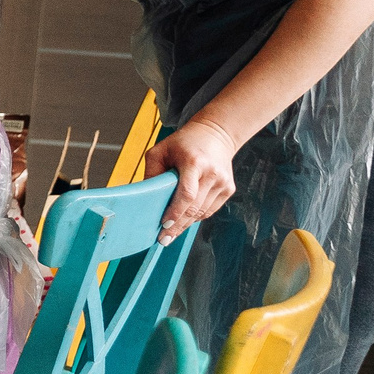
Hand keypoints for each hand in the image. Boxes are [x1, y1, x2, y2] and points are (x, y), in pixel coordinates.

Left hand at [141, 118, 237, 243]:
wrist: (215, 134)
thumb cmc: (182, 143)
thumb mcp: (160, 151)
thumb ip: (152, 173)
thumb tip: (145, 198)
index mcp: (194, 162)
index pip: (186, 194)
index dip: (175, 212)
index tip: (163, 225)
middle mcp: (212, 173)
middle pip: (194, 207)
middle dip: (177, 225)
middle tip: (163, 239)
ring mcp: (223, 183)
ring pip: (202, 212)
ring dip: (185, 225)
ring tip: (170, 234)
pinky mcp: (228, 189)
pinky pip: (209, 210)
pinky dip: (196, 218)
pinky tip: (184, 222)